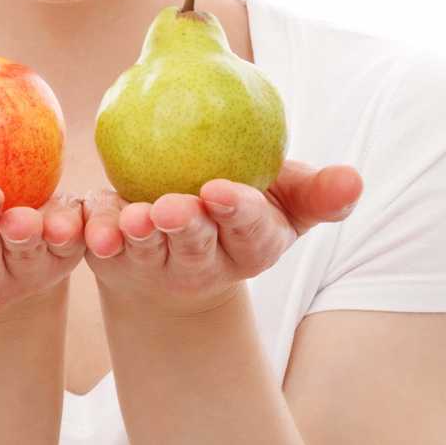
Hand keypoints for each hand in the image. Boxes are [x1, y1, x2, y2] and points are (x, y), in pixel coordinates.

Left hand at [83, 161, 362, 314]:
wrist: (180, 240)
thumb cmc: (240, 208)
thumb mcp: (284, 198)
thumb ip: (317, 192)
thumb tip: (354, 181)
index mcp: (250, 246)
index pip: (249, 231)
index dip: (238, 214)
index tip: (222, 191)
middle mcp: (203, 262)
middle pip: (194, 246)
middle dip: (185, 229)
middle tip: (172, 207)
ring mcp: (155, 263)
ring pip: (146, 251)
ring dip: (138, 236)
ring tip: (132, 218)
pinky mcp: (114, 258)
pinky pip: (103, 246)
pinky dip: (96, 236)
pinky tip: (91, 225)